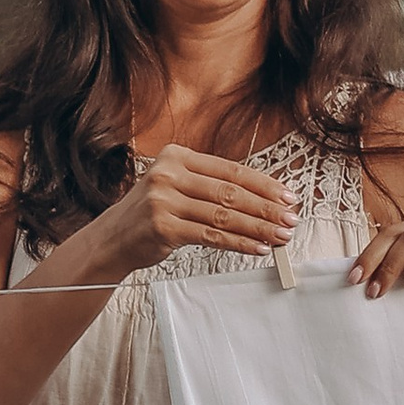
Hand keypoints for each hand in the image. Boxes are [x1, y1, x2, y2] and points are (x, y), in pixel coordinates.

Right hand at [112, 144, 299, 271]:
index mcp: (176, 156)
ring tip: (280, 237)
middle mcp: (168, 173)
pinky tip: (257, 248)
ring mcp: (163, 200)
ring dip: (257, 229)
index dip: (263, 184)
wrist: (112, 239)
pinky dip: (238, 243)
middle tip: (290, 219)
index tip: (288, 197)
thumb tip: (261, 199)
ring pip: (223, 215)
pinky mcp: (163, 227)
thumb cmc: (150, 214)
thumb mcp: (175, 187)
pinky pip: (211, 236)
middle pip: (230, 192)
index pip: (230, 170)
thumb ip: (209, 186)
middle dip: (266, 208)